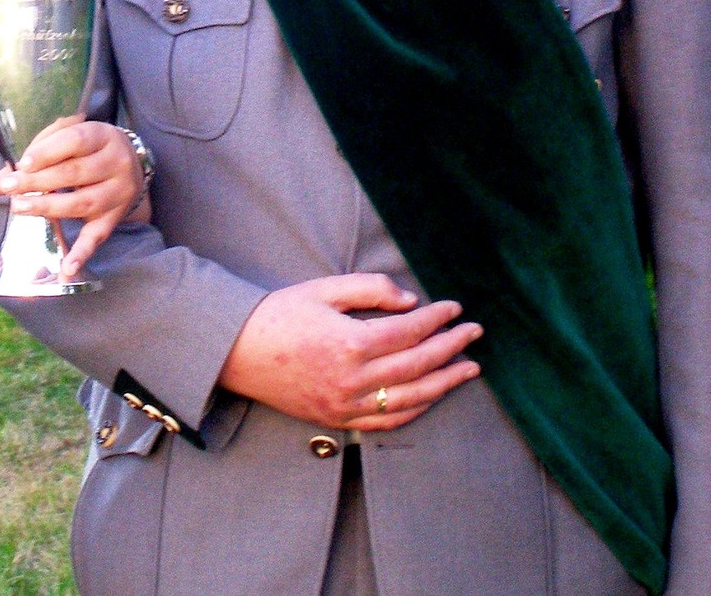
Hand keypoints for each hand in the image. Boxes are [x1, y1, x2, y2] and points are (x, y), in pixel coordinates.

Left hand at [0, 116, 151, 276]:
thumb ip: (26, 160)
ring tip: (20, 208)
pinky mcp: (114, 218)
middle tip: (9, 187)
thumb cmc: (84, 150)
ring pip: (83, 202)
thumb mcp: (62, 143)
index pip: (75, 140)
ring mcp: (118, 193)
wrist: (130, 163)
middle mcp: (116, 163)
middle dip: (39, 181)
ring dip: (50, 207)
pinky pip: (98, 237)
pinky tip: (66, 268)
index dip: (48, 152)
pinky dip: (82, 253)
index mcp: (102, 136)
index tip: (23, 163)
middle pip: (75, 172)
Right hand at [217, 275, 481, 430]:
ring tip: (468, 368)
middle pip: (417, 366)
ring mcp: (346, 404)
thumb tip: (410, 301)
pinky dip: (416, 408)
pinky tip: (432, 395)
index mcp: (349, 343)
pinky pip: (388, 420)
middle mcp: (352, 379)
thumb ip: (369, 289)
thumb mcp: (323, 289)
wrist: (236, 352)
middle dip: (451, 348)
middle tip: (474, 334)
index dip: (437, 319)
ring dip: (444, 383)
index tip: (454, 308)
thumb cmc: (278, 314)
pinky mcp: (338, 419)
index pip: (409, 331)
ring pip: (410, 398)